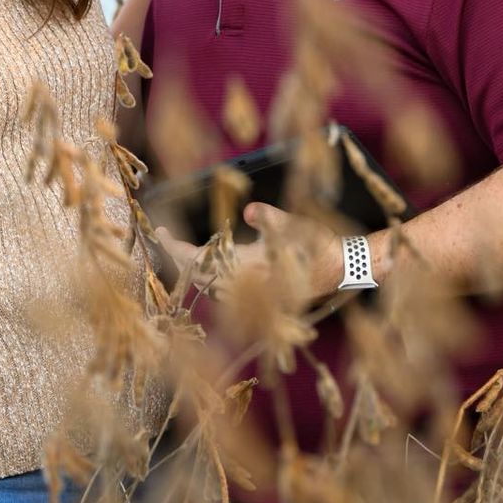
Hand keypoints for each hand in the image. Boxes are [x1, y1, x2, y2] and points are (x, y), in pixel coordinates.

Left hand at [154, 202, 343, 303]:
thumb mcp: (295, 225)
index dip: (177, 248)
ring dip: (194, 267)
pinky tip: (211, 263)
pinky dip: (211, 274)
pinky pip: (224, 287)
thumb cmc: (318, 245)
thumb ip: (270, 218)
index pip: (200, 260)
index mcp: (248, 268)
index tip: (161, 232)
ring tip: (182, 249)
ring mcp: (252, 291)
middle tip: (165, 237)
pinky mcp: (259, 293)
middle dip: (180, 257)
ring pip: (210, 283)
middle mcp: (246, 284)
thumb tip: (249, 210)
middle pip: (199, 274)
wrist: (342, 269)